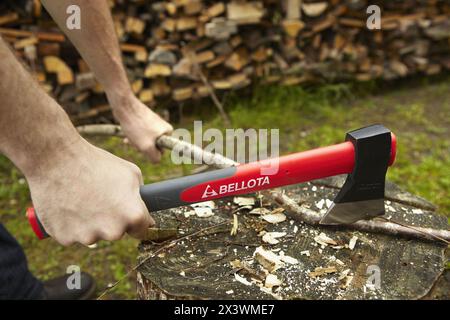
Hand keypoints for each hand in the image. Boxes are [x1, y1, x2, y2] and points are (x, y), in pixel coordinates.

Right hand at [26, 138, 153, 245]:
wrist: (57, 159)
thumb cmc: (97, 163)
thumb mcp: (131, 173)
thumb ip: (140, 197)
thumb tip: (146, 217)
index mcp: (132, 215)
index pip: (141, 230)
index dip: (136, 222)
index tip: (129, 215)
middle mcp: (112, 231)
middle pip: (116, 233)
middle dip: (112, 220)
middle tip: (99, 199)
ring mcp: (87, 237)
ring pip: (93, 235)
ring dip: (90, 223)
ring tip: (81, 199)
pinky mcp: (64, 238)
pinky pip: (72, 235)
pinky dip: (70, 224)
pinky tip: (67, 205)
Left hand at [109, 94, 172, 162]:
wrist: (124, 106)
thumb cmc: (136, 126)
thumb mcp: (146, 146)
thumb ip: (155, 157)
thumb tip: (157, 160)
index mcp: (168, 132)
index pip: (161, 151)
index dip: (151, 151)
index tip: (143, 144)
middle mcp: (163, 127)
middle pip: (153, 145)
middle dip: (142, 146)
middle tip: (134, 141)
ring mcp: (154, 123)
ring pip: (145, 139)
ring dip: (136, 141)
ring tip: (129, 136)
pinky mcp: (145, 120)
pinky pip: (141, 133)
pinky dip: (133, 135)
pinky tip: (127, 133)